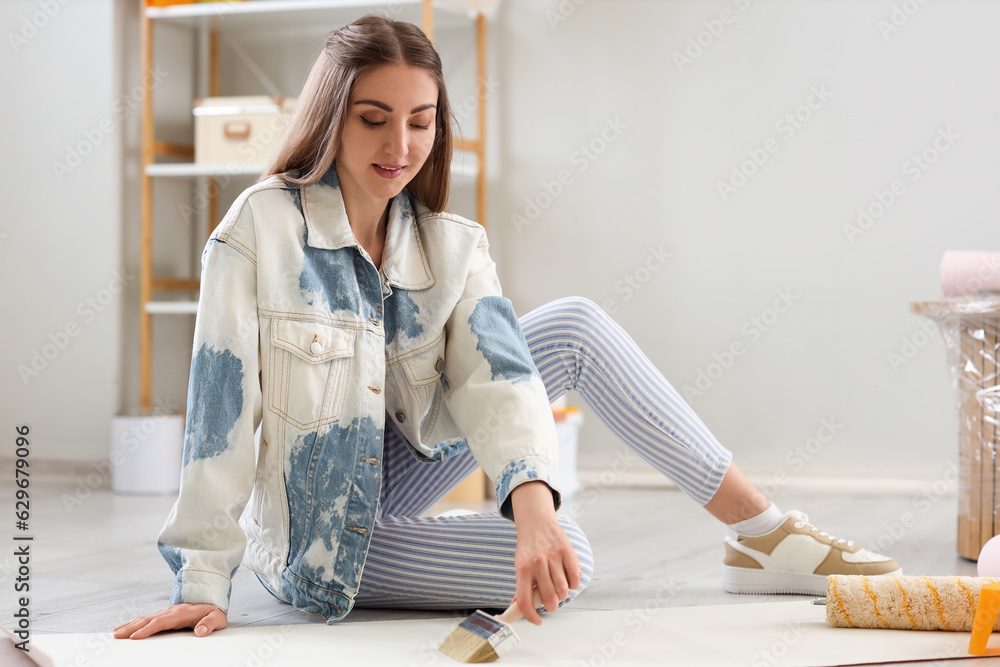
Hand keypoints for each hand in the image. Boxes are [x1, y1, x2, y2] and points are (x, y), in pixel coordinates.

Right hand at [113, 603, 226, 639]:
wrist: (212, 600)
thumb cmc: (214, 612)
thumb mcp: (217, 618)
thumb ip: (210, 624)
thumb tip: (200, 631)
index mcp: (181, 614)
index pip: (161, 622)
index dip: (147, 629)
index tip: (135, 637)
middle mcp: (170, 612)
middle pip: (147, 619)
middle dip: (131, 628)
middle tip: (117, 636)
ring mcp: (166, 612)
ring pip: (144, 618)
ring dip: (129, 625)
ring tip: (115, 633)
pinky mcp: (164, 615)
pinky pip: (146, 619)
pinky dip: (134, 623)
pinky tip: (125, 628)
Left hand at [509, 481, 580, 625]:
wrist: (537, 522)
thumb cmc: (528, 547)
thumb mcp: (519, 564)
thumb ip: (522, 586)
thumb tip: (521, 608)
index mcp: (522, 569)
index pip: (524, 600)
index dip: (531, 616)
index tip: (537, 621)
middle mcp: (538, 563)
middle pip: (549, 599)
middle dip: (551, 606)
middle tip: (550, 603)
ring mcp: (553, 557)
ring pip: (564, 591)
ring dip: (563, 595)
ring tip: (558, 588)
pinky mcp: (567, 552)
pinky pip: (575, 579)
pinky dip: (573, 584)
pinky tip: (567, 579)